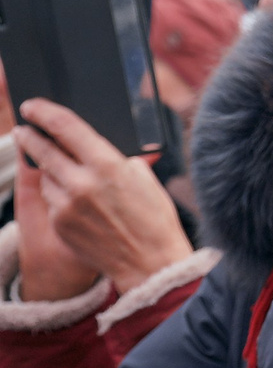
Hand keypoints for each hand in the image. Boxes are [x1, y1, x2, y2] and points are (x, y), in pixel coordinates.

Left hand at [15, 102, 192, 298]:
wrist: (149, 261)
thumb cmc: (153, 217)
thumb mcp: (142, 176)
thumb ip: (116, 157)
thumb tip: (94, 144)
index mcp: (107, 164)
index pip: (66, 127)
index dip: (45, 112)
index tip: (33, 106)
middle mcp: (81, 183)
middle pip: (43, 149)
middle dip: (31, 136)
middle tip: (23, 128)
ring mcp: (66, 205)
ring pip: (46, 176)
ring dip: (50, 170)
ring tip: (65, 172)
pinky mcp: (59, 224)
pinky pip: (51, 199)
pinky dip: (58, 194)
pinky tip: (74, 199)